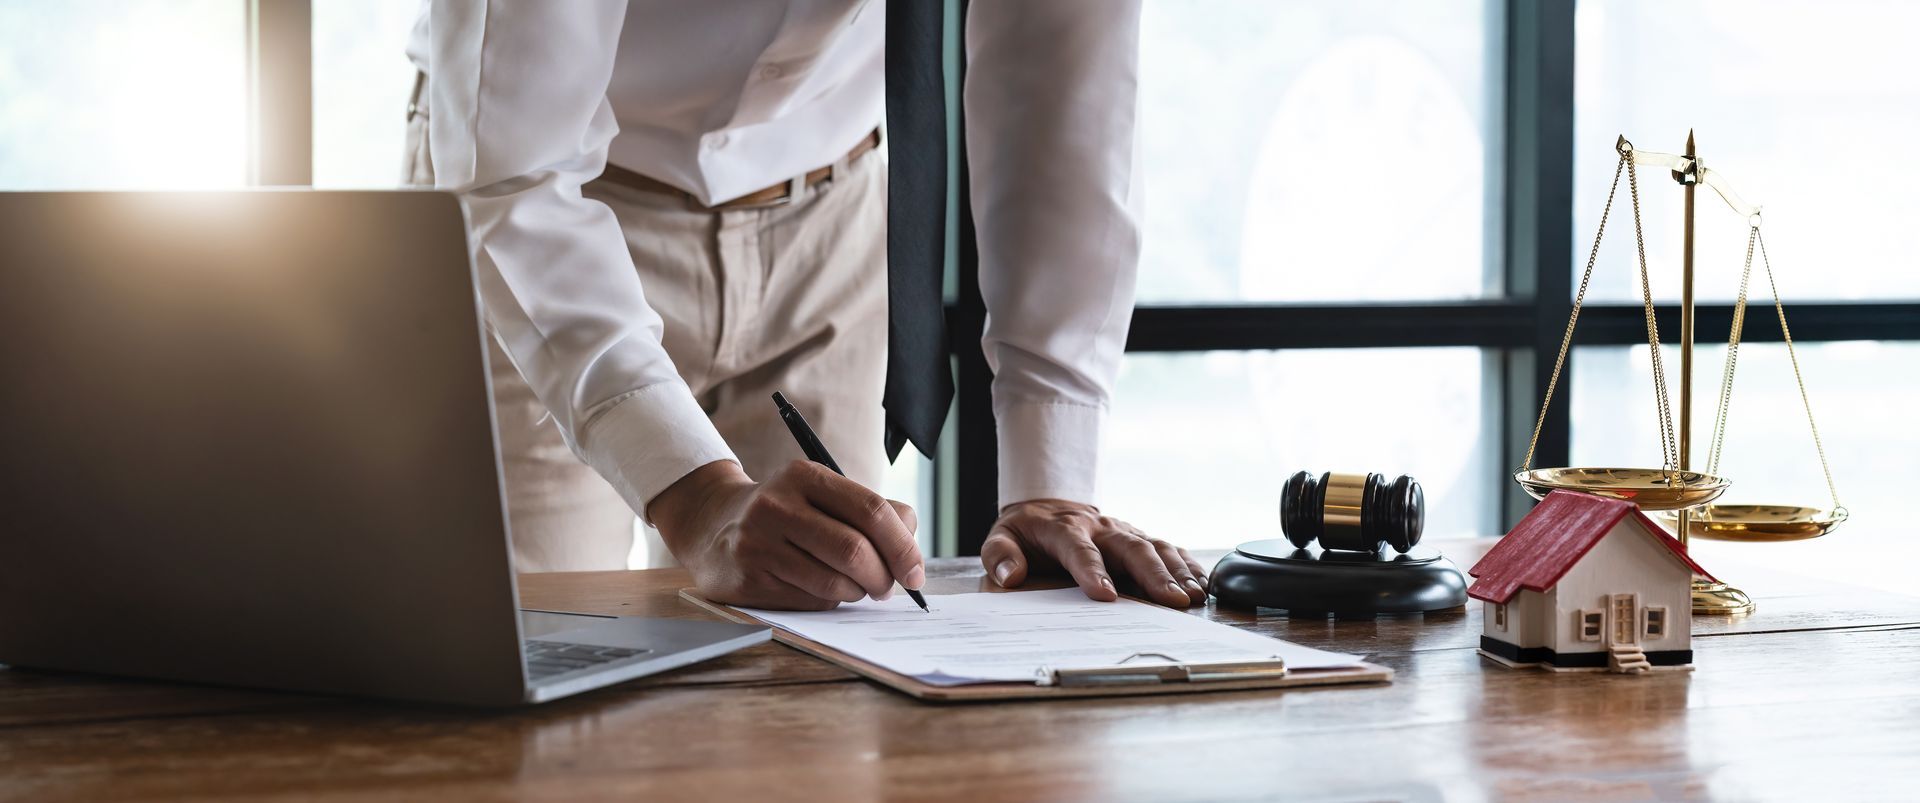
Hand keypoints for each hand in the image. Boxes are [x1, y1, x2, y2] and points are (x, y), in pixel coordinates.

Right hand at [647, 460, 923, 610]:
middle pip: (854, 550)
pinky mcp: (748, 579)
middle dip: (884, 577)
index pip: (871, 510)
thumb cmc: (786, 514)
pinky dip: (830, 603)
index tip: (916, 572)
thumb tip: (911, 542)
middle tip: (889, 588)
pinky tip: (825, 591)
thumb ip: (872, 512)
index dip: (903, 546)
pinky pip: (810, 602)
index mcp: (804, 476)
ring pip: (834, 582)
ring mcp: (758, 543)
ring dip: (858, 593)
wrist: (712, 527)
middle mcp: (777, 505)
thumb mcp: (822, 495)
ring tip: (857, 588)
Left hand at [979, 500, 1208, 607]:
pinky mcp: (1140, 538)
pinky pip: (1169, 548)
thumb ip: (1001, 555)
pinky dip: (1188, 565)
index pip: (1079, 549)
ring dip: (1176, 572)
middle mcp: (1101, 528)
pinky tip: (1203, 585)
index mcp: (1064, 528)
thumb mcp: (1002, 537)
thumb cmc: (1027, 531)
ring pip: (1155, 547)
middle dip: (1153, 574)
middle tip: (1172, 601)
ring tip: (1192, 597)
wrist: (1049, 506)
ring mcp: (1124, 532)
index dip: (1092, 571)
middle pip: (1130, 547)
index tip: (1105, 596)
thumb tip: (1010, 575)